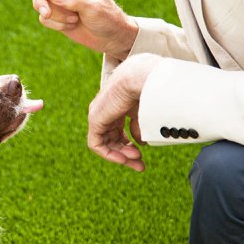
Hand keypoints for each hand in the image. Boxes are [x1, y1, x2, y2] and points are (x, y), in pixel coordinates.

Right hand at [31, 0, 138, 60]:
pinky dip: (54, 24)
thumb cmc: (108, 18)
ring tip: (73, 20)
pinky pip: (44, 18)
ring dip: (54, 15)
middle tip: (46, 12)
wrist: (112, 38)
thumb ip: (73, 0)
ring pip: (40, 3)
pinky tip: (71, 26)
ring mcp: (59, 3)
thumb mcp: (94, 8)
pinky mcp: (56, 17)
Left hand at [87, 54, 162, 170]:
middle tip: (140, 165)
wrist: (142, 77)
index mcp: (118, 106)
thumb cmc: (148, 88)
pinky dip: (108, 154)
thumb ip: (139, 127)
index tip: (142, 156)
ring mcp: (98, 115)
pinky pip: (96, 143)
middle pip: (112, 139)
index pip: (118, 131)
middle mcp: (106, 111)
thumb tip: (140, 142)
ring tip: (136, 162)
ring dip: (120, 155)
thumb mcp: (144, 112)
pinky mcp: (95, 119)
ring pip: (104, 143)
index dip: (130, 145)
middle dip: (126, 154)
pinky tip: (124, 159)